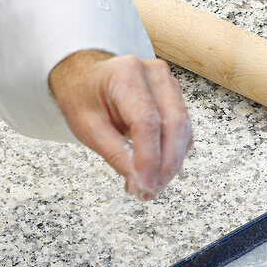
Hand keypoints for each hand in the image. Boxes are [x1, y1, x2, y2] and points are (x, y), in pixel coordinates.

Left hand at [48, 50, 192, 199]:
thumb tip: (141, 181)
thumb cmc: (83, 97)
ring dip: (171, 164)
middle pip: (174, 125)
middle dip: (165, 165)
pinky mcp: (175, 97)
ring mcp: (168, 84)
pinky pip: (182, 131)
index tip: (145, 185)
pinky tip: (155, 171)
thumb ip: (116, 154)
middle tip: (149, 192)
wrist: (86, 77)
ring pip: (183, 130)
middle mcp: (154, 75)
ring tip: (149, 187)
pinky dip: (172, 155)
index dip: (150, 158)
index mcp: (126, 75)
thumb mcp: (88, 128)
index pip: (147, 121)